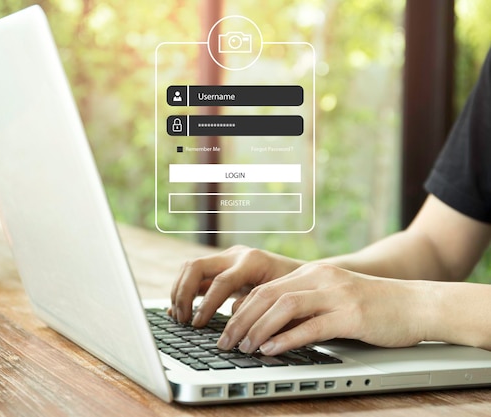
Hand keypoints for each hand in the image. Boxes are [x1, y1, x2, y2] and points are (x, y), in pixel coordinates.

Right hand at [169, 245, 303, 325]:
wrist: (306, 277)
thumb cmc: (298, 293)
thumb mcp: (283, 303)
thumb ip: (258, 309)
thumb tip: (233, 321)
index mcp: (253, 261)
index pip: (221, 281)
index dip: (207, 305)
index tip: (198, 325)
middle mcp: (237, 255)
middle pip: (197, 266)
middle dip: (184, 294)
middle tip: (183, 320)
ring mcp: (227, 258)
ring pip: (190, 267)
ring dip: (180, 291)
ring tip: (179, 317)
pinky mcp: (221, 267)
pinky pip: (194, 274)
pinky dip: (184, 290)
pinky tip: (179, 310)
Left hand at [217, 263, 430, 354]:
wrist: (416, 304)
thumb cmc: (372, 305)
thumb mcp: (331, 297)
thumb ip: (302, 305)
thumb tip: (265, 325)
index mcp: (311, 272)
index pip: (264, 288)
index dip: (239, 309)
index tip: (224, 329)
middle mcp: (320, 278)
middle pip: (266, 295)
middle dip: (240, 320)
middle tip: (226, 342)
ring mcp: (336, 295)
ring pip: (284, 307)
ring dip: (258, 329)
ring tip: (245, 348)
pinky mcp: (352, 315)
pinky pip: (311, 327)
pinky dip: (287, 339)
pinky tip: (272, 350)